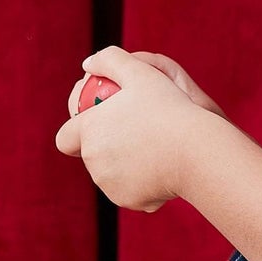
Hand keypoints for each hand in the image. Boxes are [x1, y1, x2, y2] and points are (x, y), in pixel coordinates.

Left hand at [56, 45, 212, 211]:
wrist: (196, 152)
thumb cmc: (171, 108)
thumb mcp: (141, 72)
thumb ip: (110, 60)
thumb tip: (88, 64)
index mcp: (89, 130)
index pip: (65, 137)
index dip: (75, 132)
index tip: (94, 126)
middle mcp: (93, 160)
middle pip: (89, 156)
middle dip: (103, 146)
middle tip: (131, 134)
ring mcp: (108, 183)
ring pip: (108, 174)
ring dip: (120, 164)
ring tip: (147, 151)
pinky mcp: (127, 200)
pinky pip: (127, 190)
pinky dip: (138, 182)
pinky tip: (157, 170)